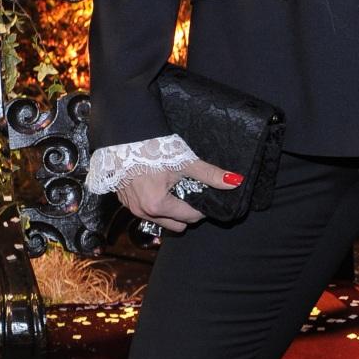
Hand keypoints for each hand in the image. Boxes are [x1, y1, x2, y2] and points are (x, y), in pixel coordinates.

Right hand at [117, 158, 241, 233]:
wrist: (127, 133)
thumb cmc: (155, 147)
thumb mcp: (185, 162)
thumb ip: (210, 174)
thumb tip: (235, 181)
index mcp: (158, 205)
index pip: (190, 218)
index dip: (201, 208)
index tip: (203, 195)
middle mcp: (143, 211)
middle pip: (176, 224)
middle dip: (186, 213)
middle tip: (191, 193)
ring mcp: (131, 207)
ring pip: (159, 220)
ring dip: (170, 210)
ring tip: (174, 189)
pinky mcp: (124, 200)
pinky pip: (145, 211)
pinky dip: (155, 204)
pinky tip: (158, 186)